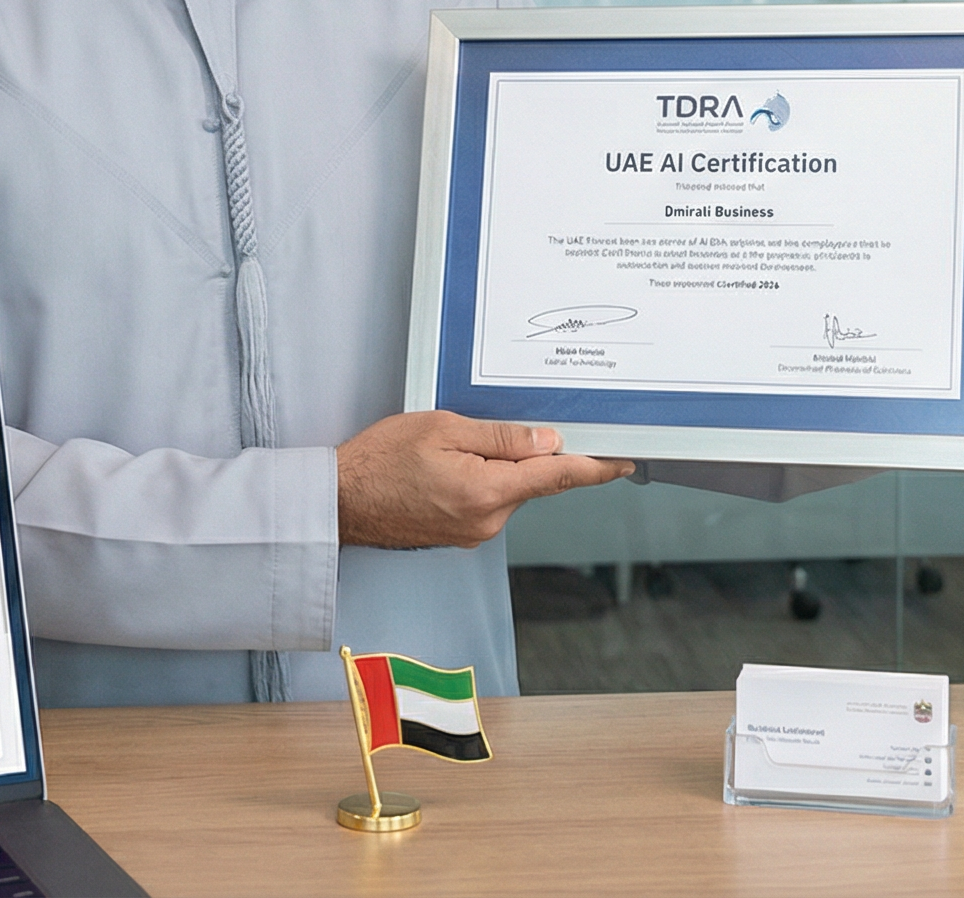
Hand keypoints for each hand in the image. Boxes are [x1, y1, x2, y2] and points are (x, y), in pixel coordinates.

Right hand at [336, 411, 633, 549]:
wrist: (340, 502)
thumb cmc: (379, 461)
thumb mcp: (443, 429)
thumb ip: (501, 437)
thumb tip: (547, 442)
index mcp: (488, 492)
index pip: (557, 477)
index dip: (595, 467)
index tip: (623, 461)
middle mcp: (487, 520)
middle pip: (530, 479)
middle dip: (520, 451)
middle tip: (478, 428)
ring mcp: (474, 532)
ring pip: (507, 488)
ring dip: (494, 465)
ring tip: (447, 448)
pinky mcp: (461, 534)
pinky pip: (487, 500)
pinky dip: (479, 479)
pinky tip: (445, 466)